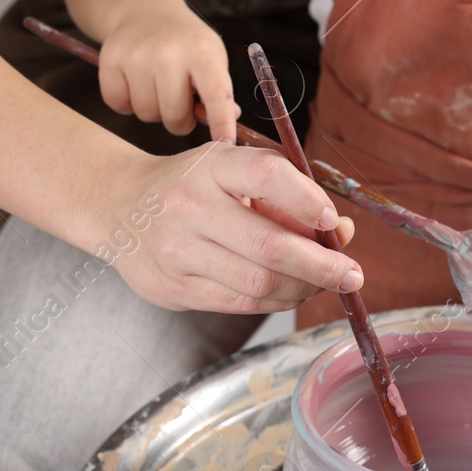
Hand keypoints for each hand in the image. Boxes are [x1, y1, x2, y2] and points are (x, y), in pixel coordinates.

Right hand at [97, 0, 241, 140]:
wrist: (146, 11)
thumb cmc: (187, 45)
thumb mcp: (212, 58)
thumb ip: (220, 94)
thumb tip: (226, 130)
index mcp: (202, 52)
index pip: (216, 95)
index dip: (222, 123)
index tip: (226, 144)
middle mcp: (168, 52)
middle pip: (174, 116)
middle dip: (180, 120)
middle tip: (181, 103)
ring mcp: (136, 55)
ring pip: (146, 114)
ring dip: (153, 111)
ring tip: (158, 87)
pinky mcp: (110, 59)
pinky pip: (119, 105)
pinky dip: (127, 103)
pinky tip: (136, 83)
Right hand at [105, 143, 360, 312]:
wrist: (118, 206)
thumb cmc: (190, 186)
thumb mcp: (230, 170)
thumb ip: (286, 194)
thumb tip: (342, 232)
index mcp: (210, 167)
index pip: (267, 175)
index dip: (308, 200)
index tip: (333, 220)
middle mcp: (189, 207)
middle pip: (270, 245)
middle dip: (322, 265)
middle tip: (352, 275)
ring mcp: (177, 251)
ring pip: (258, 283)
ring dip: (303, 288)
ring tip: (323, 284)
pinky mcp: (174, 288)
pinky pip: (240, 303)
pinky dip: (276, 302)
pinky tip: (292, 292)